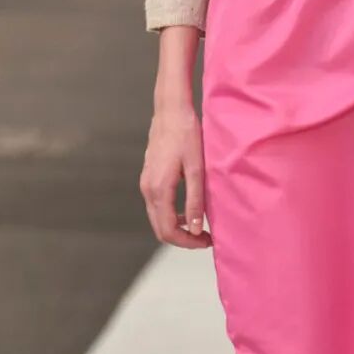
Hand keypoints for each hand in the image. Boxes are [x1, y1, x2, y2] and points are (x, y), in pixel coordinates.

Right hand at [139, 103, 211, 248]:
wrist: (170, 111)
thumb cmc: (187, 136)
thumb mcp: (197, 169)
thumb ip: (195, 201)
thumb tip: (196, 230)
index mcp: (159, 189)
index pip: (168, 230)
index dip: (188, 242)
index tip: (207, 242)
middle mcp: (148, 189)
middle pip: (160, 228)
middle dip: (182, 239)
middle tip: (206, 239)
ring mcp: (146, 183)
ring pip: (157, 218)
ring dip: (177, 228)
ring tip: (200, 228)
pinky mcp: (148, 177)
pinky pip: (157, 206)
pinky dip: (171, 216)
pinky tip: (188, 212)